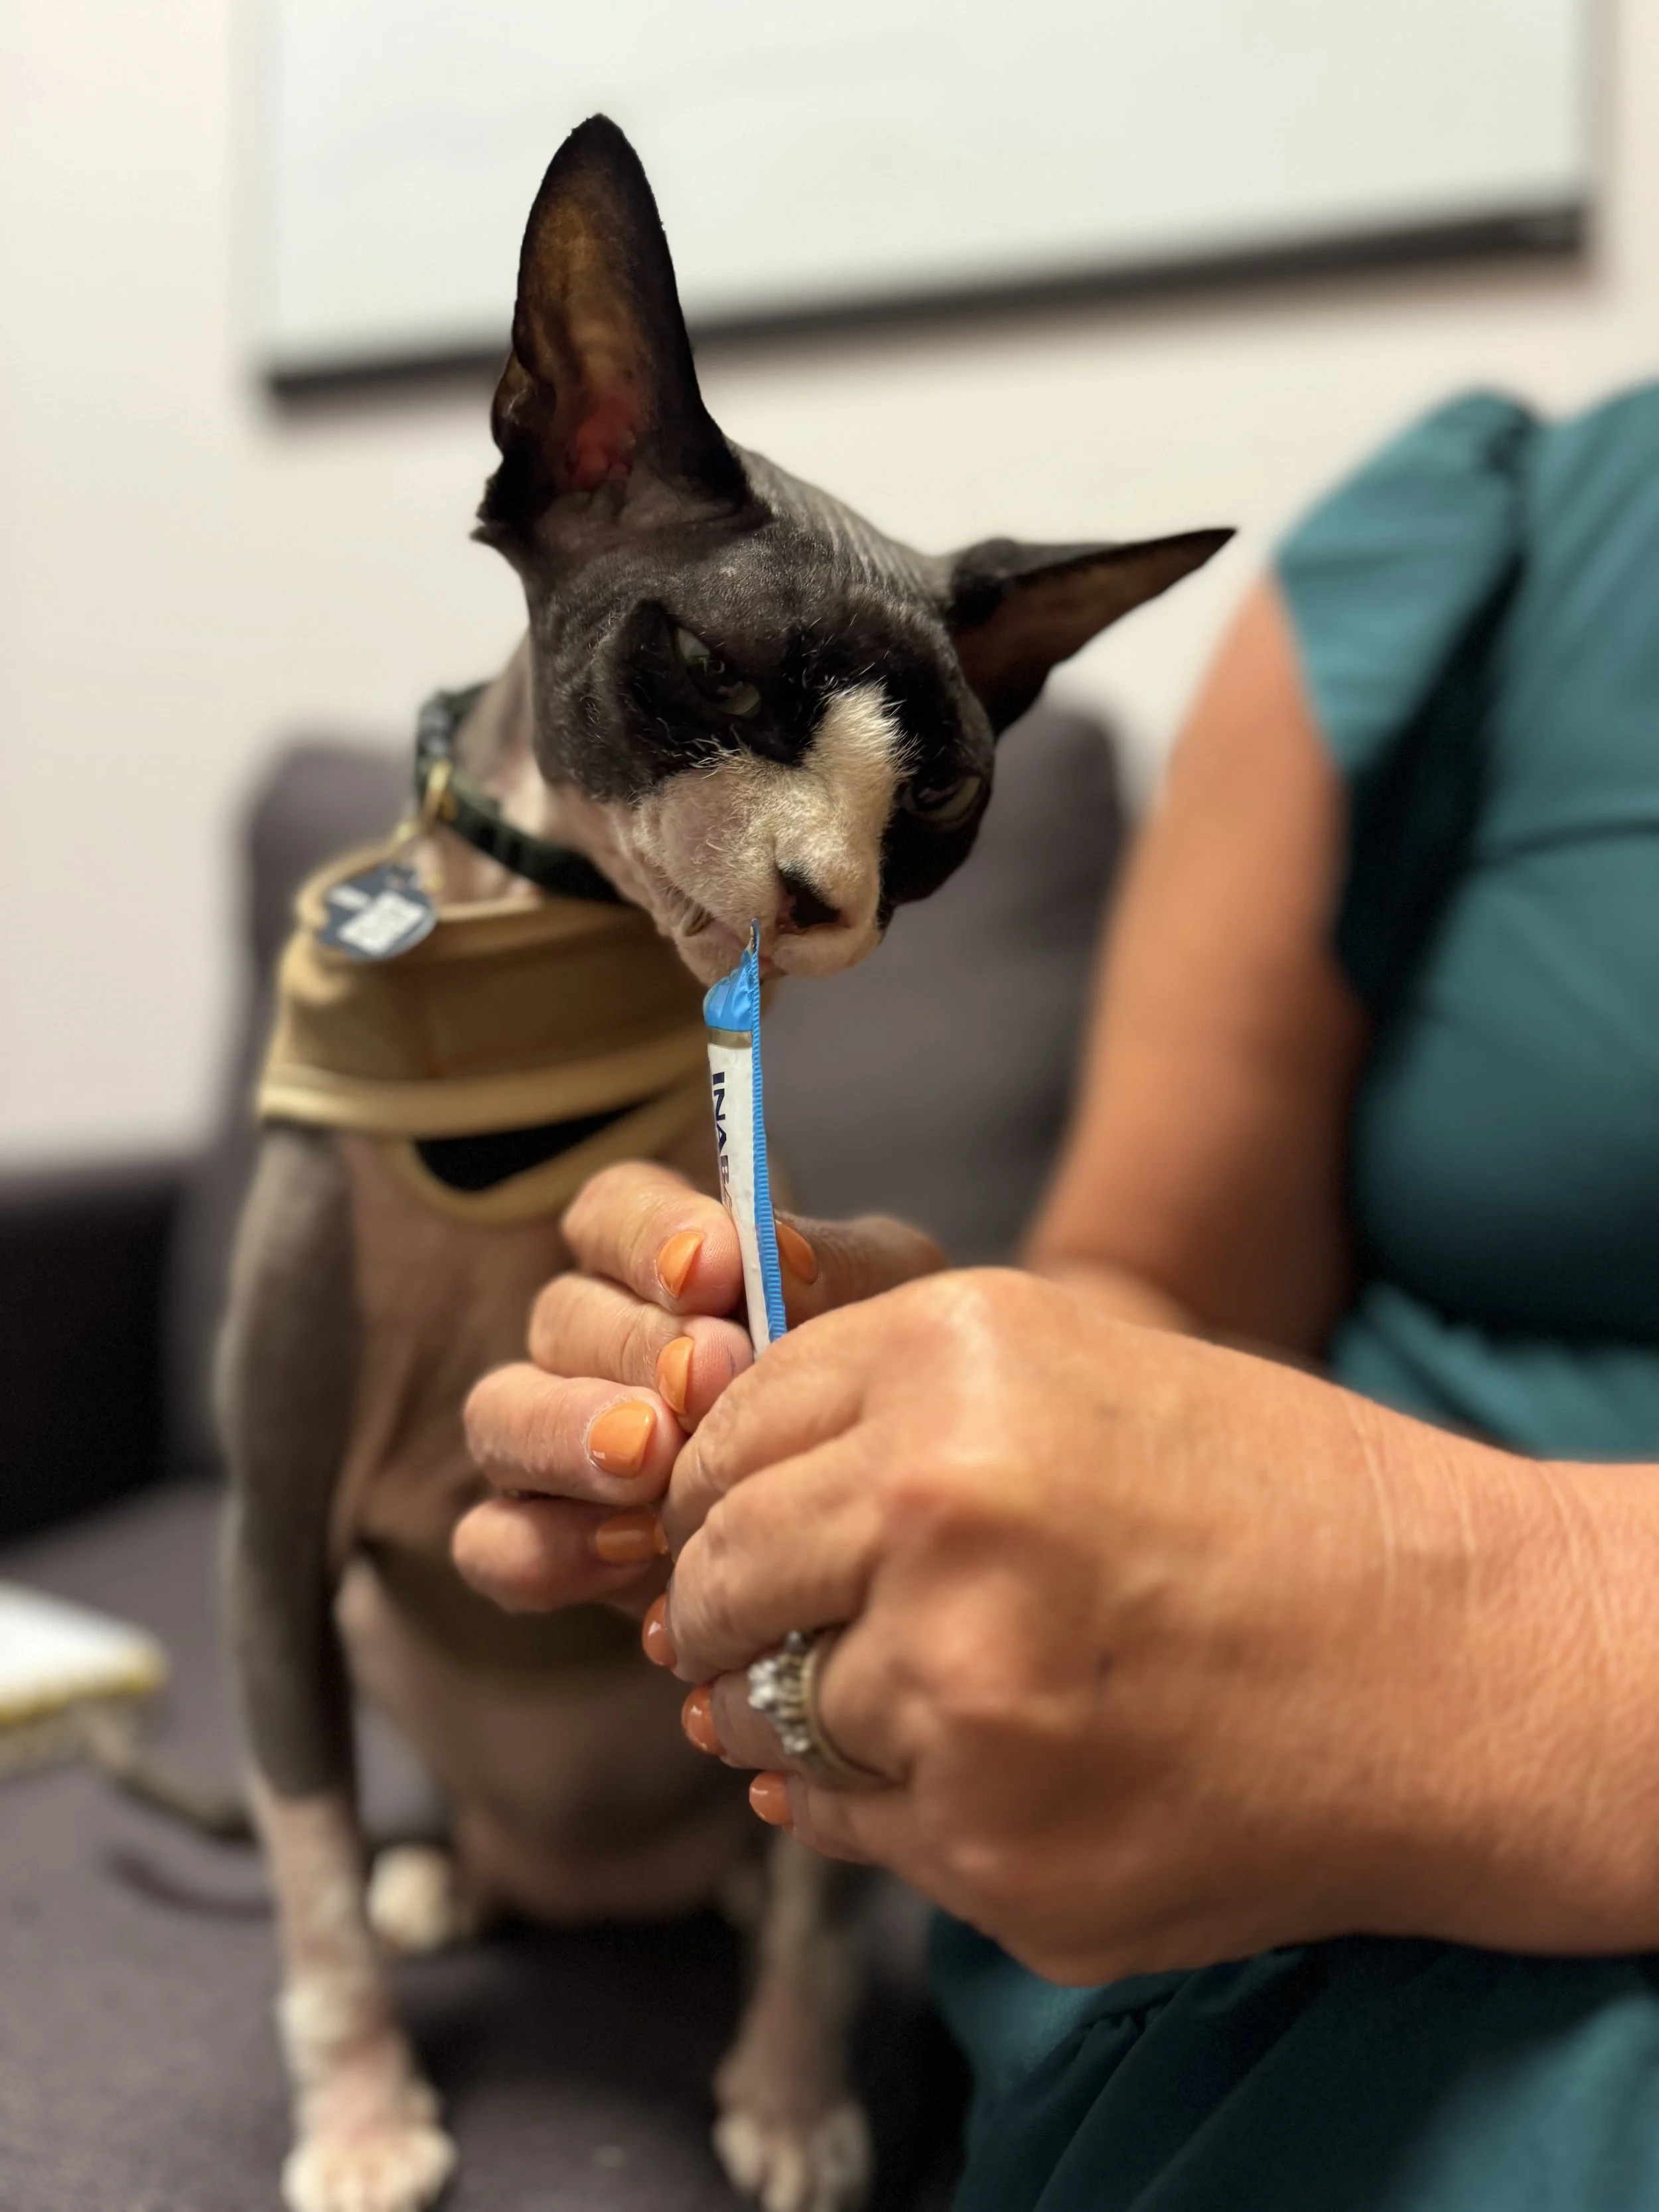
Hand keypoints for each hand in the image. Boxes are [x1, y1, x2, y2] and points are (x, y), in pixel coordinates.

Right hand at [454, 1161, 941, 1615]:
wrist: (881, 1521)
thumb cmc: (880, 1383)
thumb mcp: (888, 1309)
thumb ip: (837, 1270)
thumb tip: (779, 1255)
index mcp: (661, 1261)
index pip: (611, 1212)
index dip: (648, 1233)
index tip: (712, 1266)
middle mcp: (590, 1343)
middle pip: (563, 1315)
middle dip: (635, 1345)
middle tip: (705, 1377)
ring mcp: (551, 1446)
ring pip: (501, 1414)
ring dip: (566, 1434)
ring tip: (650, 1460)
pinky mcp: (542, 1549)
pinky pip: (492, 1542)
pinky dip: (544, 1548)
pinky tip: (627, 1556)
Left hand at [659, 1268, 1602, 1982]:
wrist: (1457, 1658)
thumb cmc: (1273, 1499)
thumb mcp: (1074, 1369)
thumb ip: (881, 1411)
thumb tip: (705, 1510)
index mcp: (949, 1360)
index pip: (725, 1438)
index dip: (713, 1496)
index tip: (731, 1534)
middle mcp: (933, 1508)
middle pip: (716, 1581)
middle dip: (721, 1614)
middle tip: (763, 1635)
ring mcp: (959, 1690)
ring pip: (775, 1715)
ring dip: (826, 1713)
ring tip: (959, 1693)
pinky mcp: (993, 1845)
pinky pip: (849, 1825)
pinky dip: (896, 1802)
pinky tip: (1010, 1764)